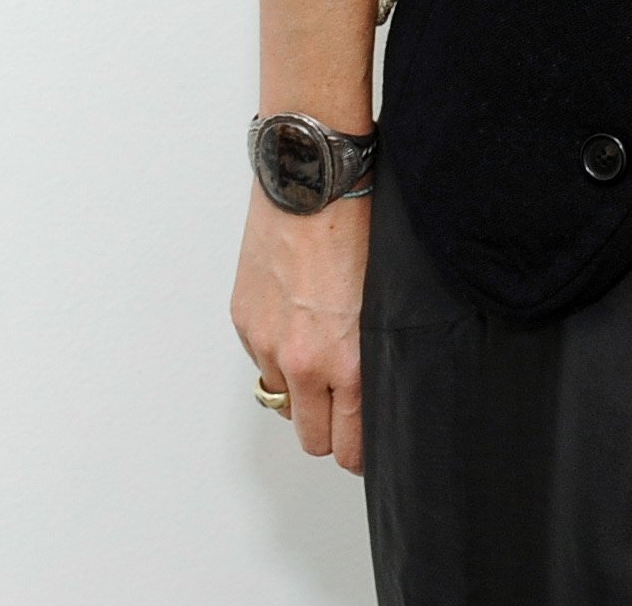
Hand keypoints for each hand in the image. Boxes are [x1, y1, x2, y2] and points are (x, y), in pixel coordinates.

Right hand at [231, 191, 372, 469]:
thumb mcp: (387, 299)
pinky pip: (263, 362)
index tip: (366, 448)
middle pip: (313, 439)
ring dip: (302, 391)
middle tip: (345, 411)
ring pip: (284, 402)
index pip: (350, 444)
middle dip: (331, 431)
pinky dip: (279, 354)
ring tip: (323, 354)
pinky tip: (299, 321)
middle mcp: (304, 361)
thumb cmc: (359, 225)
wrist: (312, 178)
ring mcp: (268, 343)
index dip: (360, 453)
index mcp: (349, 360)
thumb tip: (376, 387)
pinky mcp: (244, 321)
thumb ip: (377, 351)